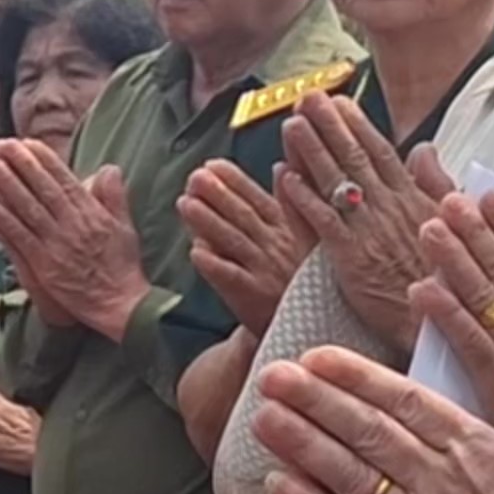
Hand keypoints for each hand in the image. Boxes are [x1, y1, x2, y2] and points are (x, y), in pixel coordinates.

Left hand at [0, 139, 151, 339]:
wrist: (120, 304)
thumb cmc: (123, 266)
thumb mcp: (125, 226)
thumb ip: (114, 196)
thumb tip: (109, 168)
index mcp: (91, 213)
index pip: (64, 179)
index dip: (44, 159)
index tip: (27, 143)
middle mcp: (72, 225)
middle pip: (42, 189)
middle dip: (21, 164)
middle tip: (2, 145)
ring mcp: (56, 245)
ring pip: (28, 210)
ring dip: (8, 187)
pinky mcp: (44, 266)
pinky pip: (21, 241)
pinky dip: (6, 224)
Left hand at [179, 160, 309, 329]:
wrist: (307, 327)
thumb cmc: (300, 277)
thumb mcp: (308, 236)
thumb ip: (292, 203)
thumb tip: (281, 167)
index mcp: (287, 230)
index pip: (257, 199)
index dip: (234, 181)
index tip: (212, 165)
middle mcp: (275, 248)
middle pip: (242, 216)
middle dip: (217, 194)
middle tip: (194, 177)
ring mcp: (263, 272)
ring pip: (233, 241)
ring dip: (207, 221)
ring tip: (185, 203)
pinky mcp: (253, 297)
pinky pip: (230, 277)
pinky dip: (213, 263)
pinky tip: (195, 250)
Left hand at [249, 336, 493, 493]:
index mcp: (480, 451)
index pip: (405, 402)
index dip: (357, 377)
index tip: (319, 357)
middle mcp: (441, 486)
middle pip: (366, 433)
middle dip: (314, 400)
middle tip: (273, 376)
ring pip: (349, 478)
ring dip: (302, 445)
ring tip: (264, 417)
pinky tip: (279, 486)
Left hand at [274, 95, 450, 356]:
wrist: (440, 323)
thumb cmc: (443, 278)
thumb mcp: (449, 223)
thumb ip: (434, 183)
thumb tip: (425, 149)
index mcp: (411, 200)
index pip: (380, 153)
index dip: (357, 125)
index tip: (338, 102)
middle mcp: (389, 210)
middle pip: (355, 159)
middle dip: (330, 126)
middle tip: (307, 98)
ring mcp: (369, 233)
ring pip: (337, 184)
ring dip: (313, 152)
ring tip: (292, 125)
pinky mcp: (351, 260)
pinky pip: (325, 224)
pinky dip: (306, 199)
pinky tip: (286, 178)